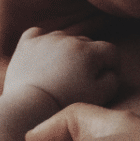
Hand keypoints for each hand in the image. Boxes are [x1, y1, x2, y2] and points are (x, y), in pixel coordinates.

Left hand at [4, 27, 119, 106]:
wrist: (28, 107)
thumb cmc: (65, 104)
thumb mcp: (99, 96)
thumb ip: (113, 80)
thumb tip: (110, 71)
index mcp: (88, 51)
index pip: (110, 51)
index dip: (113, 65)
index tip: (106, 78)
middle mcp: (67, 39)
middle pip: (88, 43)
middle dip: (89, 58)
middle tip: (81, 79)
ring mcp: (45, 39)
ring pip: (64, 38)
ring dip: (67, 51)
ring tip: (62, 72)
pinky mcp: (26, 43)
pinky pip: (39, 33)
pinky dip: (43, 42)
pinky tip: (44, 55)